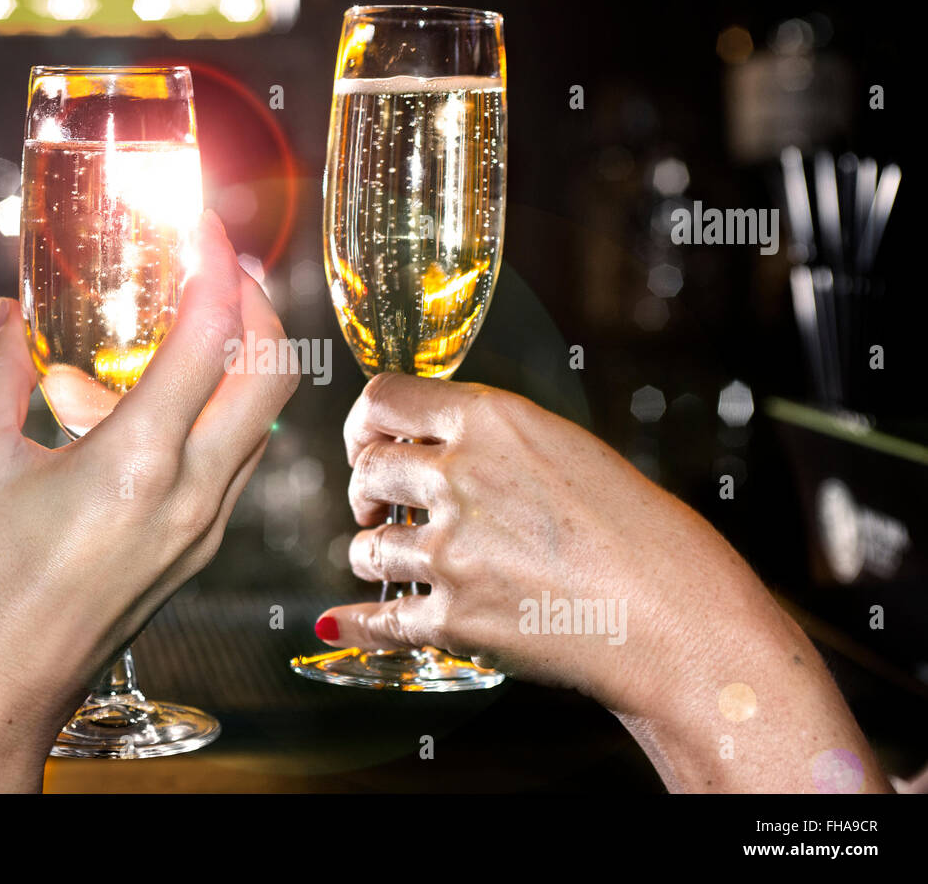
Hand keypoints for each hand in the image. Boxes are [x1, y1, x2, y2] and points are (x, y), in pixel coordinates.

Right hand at [0, 212, 297, 790]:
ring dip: (240, 361)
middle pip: (277, 373)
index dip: (219, 264)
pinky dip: (213, 415)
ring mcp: (206, 527)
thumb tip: (13, 314)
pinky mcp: (200, 549)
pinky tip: (148, 407)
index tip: (204, 224)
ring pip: (264, 420)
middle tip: (219, 270)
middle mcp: (192, 493)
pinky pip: (234, 462)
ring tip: (176, 332)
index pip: (214, 335)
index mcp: (137, 462)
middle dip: (261, 304)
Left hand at [314, 373, 889, 792]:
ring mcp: (452, 551)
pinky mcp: (454, 619)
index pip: (384, 398)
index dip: (363, 424)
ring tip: (399, 564)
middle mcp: (461, 478)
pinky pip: (379, 619)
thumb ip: (492, 441)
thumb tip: (428, 446)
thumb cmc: (640, 533)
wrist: (678, 618)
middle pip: (367, 471)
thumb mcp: (564, 448)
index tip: (364, 444)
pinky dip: (358, 621)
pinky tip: (341, 620)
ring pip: (367, 549)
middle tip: (377, 511)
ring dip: (376, 555)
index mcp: (491, 423)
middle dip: (366, 493)